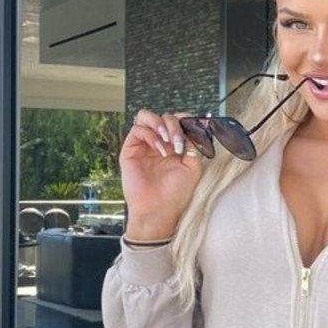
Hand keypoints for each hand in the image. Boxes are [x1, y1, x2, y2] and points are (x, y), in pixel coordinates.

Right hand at [120, 109, 204, 238]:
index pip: (178, 120)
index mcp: (174, 145)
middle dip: (175, 125)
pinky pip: (137, 129)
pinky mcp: (130, 150)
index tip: (197, 127)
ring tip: (169, 140)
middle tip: (179, 142)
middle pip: (164, 116)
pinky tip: (161, 150)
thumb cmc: (175, 193)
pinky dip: (151, 135)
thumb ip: (194, 144)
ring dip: (161, 124)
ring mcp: (144, 145)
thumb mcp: (193, 166)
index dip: (186, 120)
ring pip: (146, 116)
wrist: (159, 210)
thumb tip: (195, 126)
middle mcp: (159, 142)